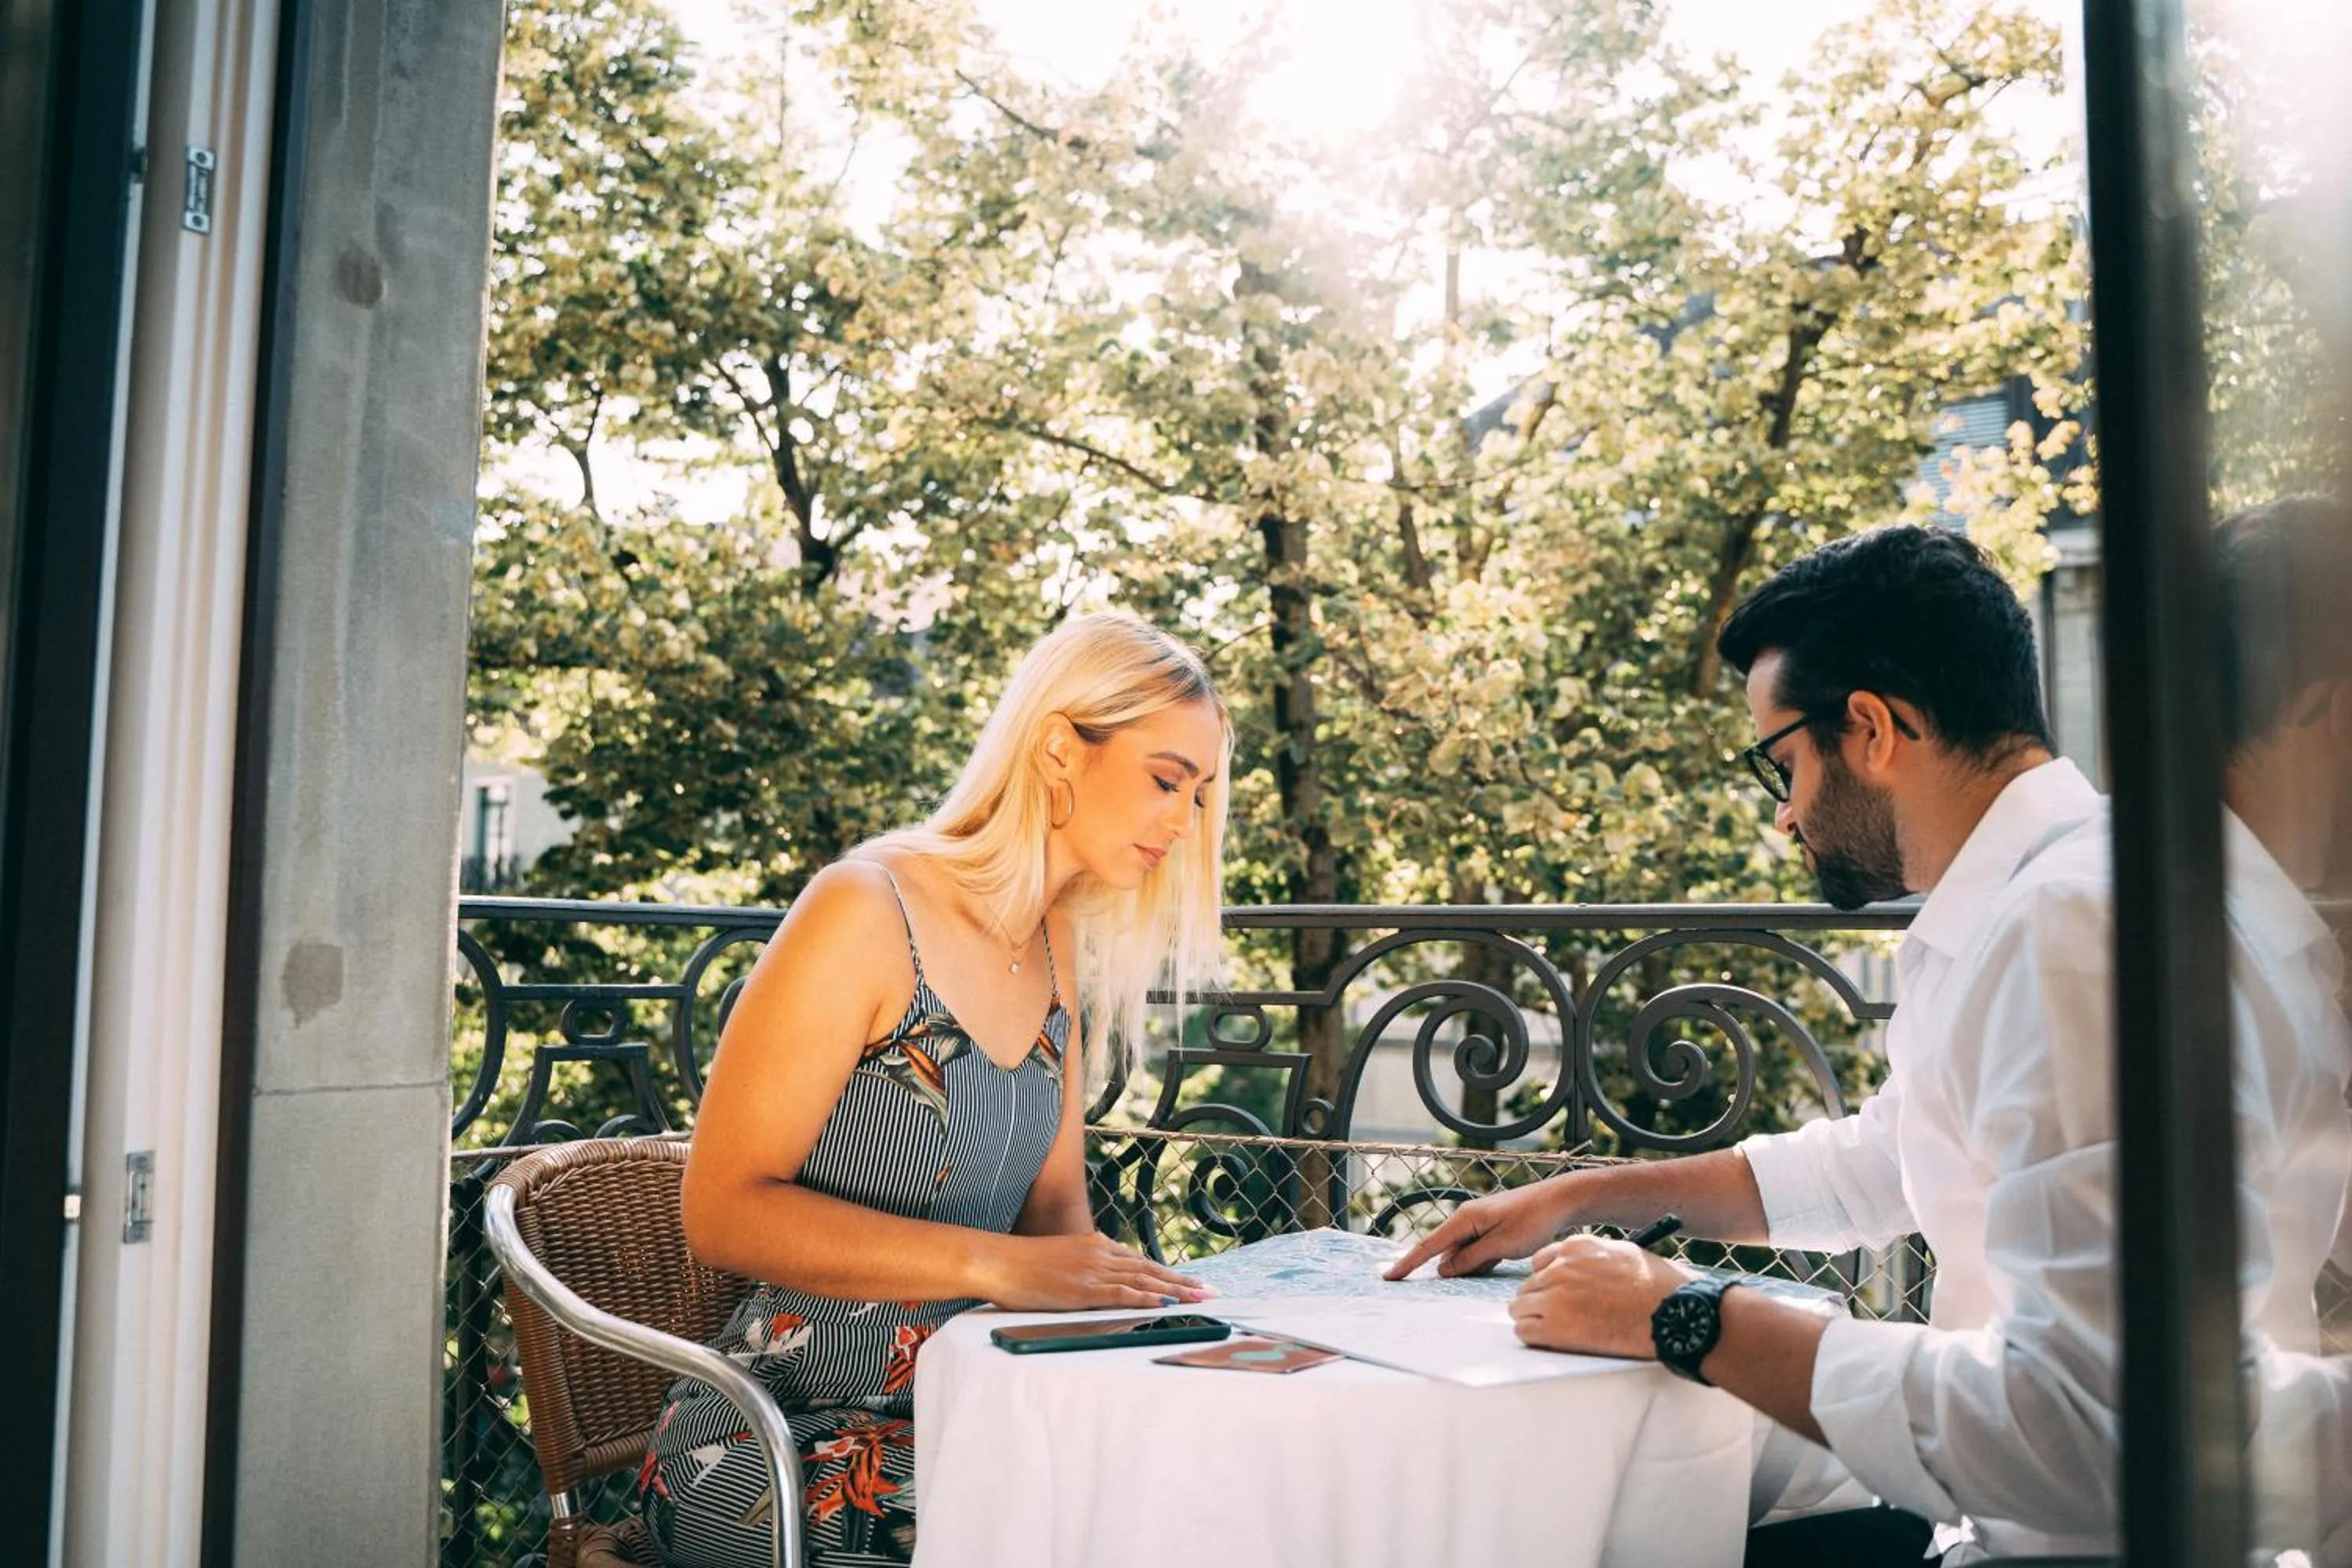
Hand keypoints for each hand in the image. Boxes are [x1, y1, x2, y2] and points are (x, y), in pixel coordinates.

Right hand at [981, 1230, 1210, 1311]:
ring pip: (1144, 1280)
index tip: (1188, 1281)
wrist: (997, 1260)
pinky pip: (1124, 1294)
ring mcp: (1094, 1271)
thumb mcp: (1058, 1260)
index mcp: (1094, 1245)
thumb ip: (1080, 1268)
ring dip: (1176, 1290)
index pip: (1138, 1260)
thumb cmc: (1019, 1265)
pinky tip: (1167, 1304)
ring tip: (1201, 1298)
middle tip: (1210, 1290)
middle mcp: (1100, 1253)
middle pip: (1150, 1268)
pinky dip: (1149, 1299)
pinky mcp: (1085, 1289)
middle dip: (1182, 1281)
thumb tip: (1092, 1284)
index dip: (1166, 1272)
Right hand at [1384, 1180, 1574, 1279]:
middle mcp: (1468, 1220)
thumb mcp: (1501, 1245)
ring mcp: (1481, 1225)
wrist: (1561, 1201)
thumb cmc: (1533, 1221)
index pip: (1429, 1245)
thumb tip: (1444, 1270)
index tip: (1390, 1277)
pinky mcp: (1493, 1231)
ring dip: (1466, 1267)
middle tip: (1449, 1283)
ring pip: (1464, 1253)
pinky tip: (1493, 1265)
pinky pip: (1478, 1251)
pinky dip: (1479, 1262)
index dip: (1408, 1263)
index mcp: (1465, 1219)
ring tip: (1483, 1267)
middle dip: (1443, 1269)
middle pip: (1446, 1251)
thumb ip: (1471, 1258)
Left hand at [1507, 1235, 1689, 1356]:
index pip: (1539, 1262)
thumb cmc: (1658, 1287)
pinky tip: (1552, 1341)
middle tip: (1559, 1317)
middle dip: (1540, 1301)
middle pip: (1528, 1286)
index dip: (1547, 1281)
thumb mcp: (1623, 1254)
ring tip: (1557, 1331)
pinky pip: (1524, 1332)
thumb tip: (1580, 1269)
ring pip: (1520, 1308)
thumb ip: (1593, 1258)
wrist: (1672, 1314)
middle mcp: (1559, 1268)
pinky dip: (1534, 1337)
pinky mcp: (1555, 1328)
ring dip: (1534, 1319)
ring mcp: (1554, 1298)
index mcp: (1575, 1247)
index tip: (1557, 1293)